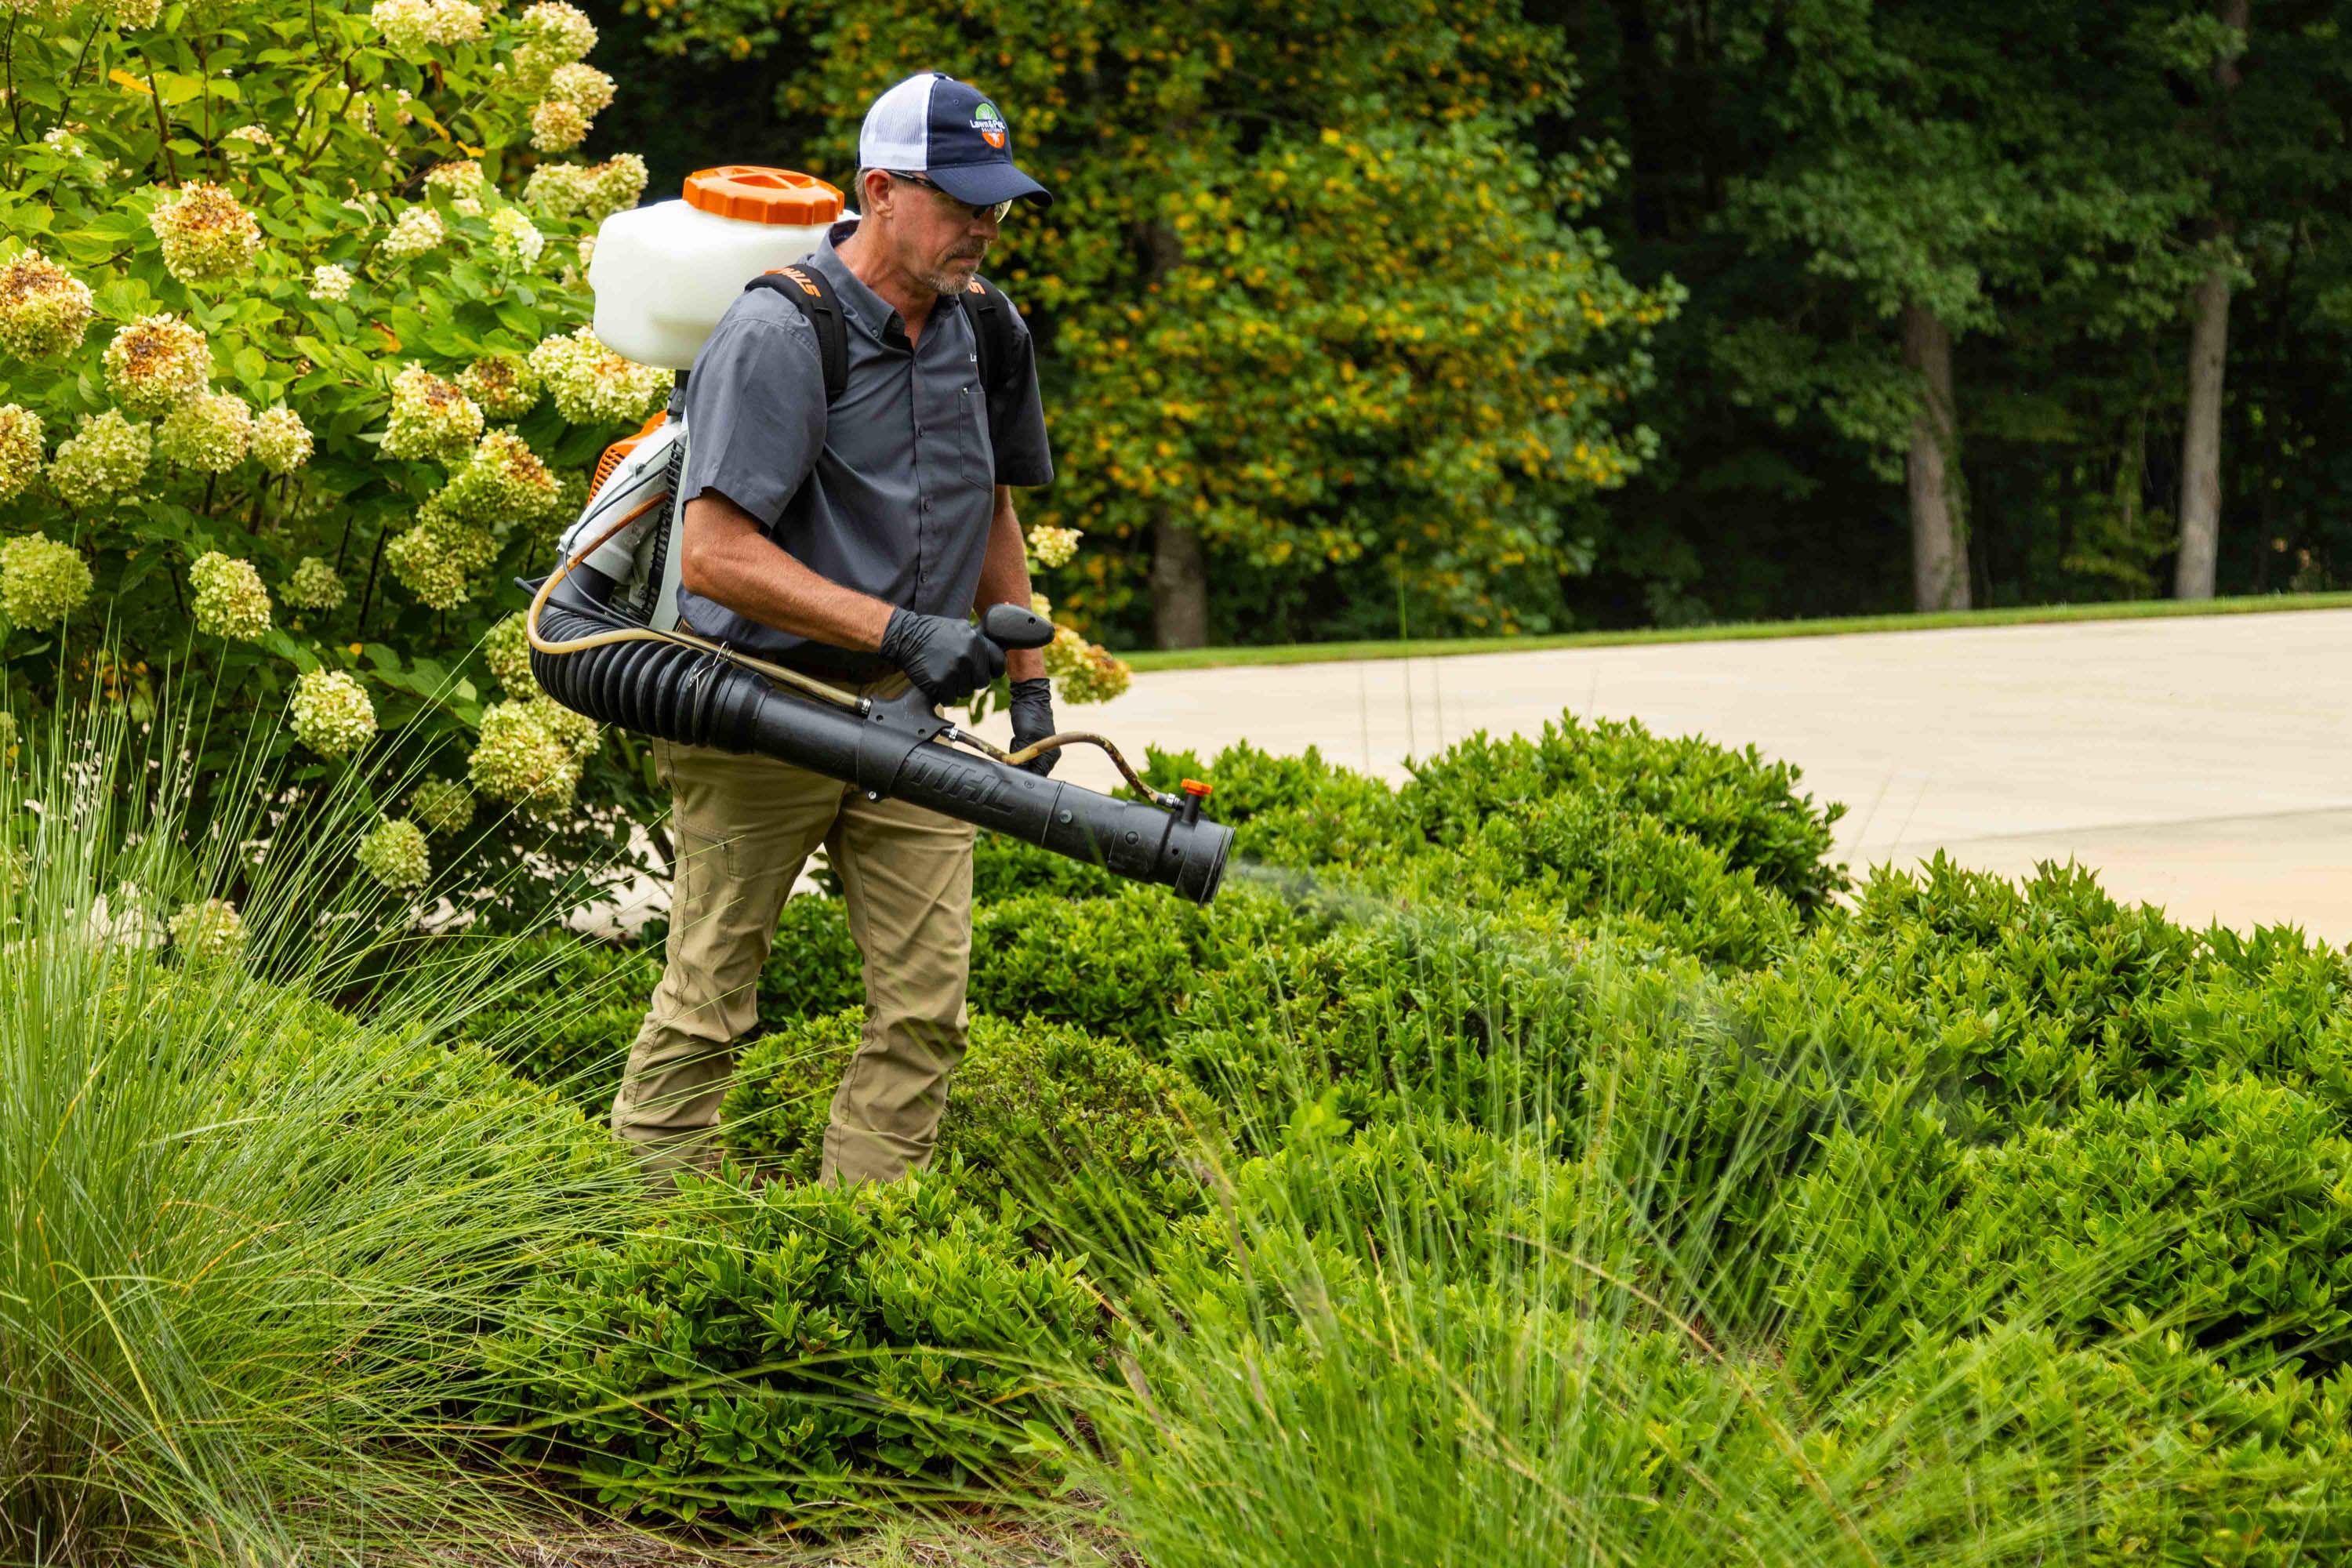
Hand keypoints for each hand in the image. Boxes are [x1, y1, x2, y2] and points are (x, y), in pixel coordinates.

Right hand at [878, 608, 1006, 705]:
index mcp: (976, 641)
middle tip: (956, 672)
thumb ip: (978, 640)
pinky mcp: (940, 683)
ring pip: (966, 692)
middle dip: (971, 680)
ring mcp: (954, 670)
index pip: (998, 665)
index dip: (992, 670)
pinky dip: (942, 694)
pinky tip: (935, 681)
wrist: (905, 636)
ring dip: (955, 687)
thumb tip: (996, 652)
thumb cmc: (932, 633)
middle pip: (981, 682)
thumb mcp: (960, 627)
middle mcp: (968, 656)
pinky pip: (949, 699)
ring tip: (943, 673)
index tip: (983, 671)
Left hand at [1008, 677, 1057, 776]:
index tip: (1011, 768)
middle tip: (1015, 748)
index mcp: (1051, 756)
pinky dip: (1017, 750)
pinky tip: (1017, 739)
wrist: (1029, 696)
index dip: (1023, 774)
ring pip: (1025, 763)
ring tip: (1017, 741)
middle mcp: (1048, 755)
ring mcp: (1041, 750)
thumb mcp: (1024, 737)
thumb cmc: (1030, 714)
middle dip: (1019, 764)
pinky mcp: (1033, 745)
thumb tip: (1014, 770)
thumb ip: (1021, 755)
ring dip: (1017, 756)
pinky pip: (1023, 755)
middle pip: (1031, 771)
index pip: (1037, 776)